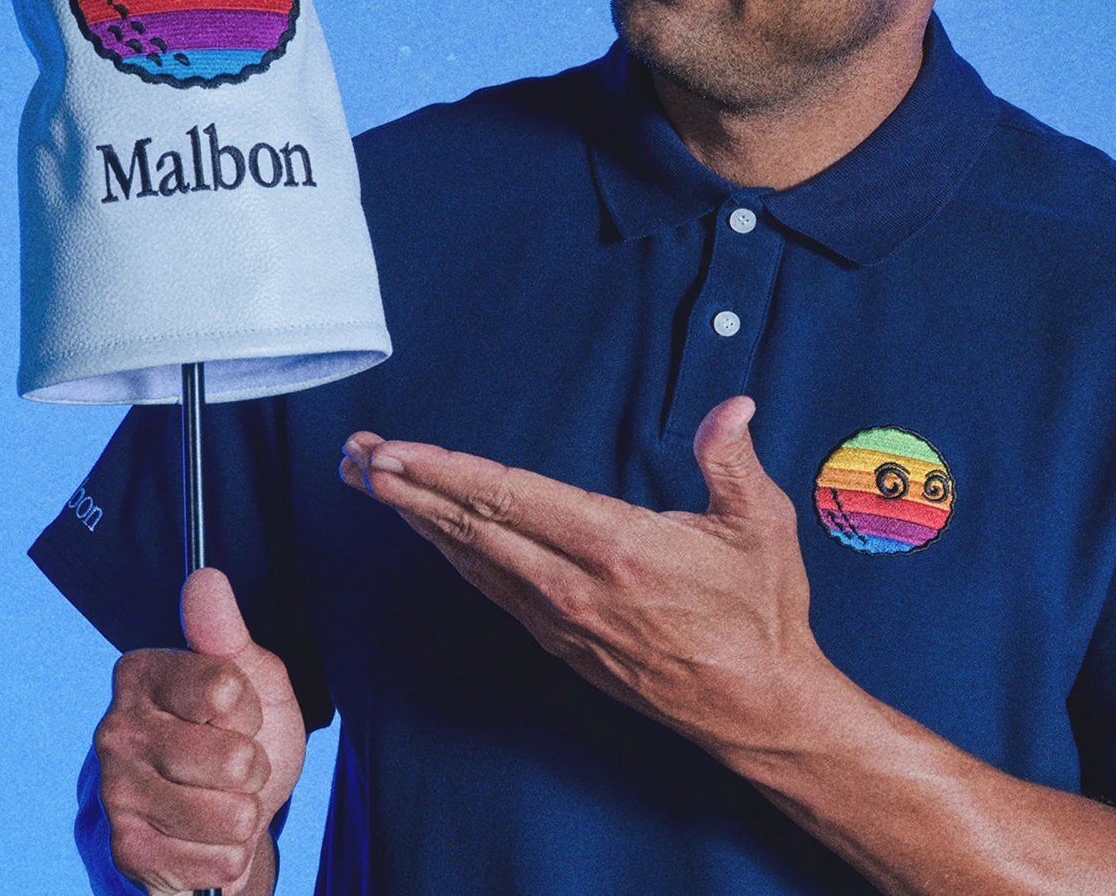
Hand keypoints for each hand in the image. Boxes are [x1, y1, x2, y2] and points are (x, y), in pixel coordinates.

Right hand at [95, 568, 305, 895]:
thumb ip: (226, 631)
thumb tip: (206, 577)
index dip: (249, 706)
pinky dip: (230, 853)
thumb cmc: (237, 737)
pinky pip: (218, 858)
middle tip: (235, 761)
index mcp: (142, 674)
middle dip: (254, 765)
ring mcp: (117, 793)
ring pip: (230, 813)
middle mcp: (116, 730)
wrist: (218, 818)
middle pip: (233, 758)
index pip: (226, 687)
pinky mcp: (128, 850)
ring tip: (225, 799)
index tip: (234, 707)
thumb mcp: (250, 678)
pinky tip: (209, 836)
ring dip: (245, 811)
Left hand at [339, 396, 834, 760]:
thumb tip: (734, 406)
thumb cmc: (761, 614)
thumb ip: (732, 460)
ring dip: (415, 518)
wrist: (759, 709)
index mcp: (615, 546)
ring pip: (471, 558)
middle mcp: (574, 585)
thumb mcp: (760, 526)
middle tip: (354, 456)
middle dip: (404, 488)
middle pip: (470, 525)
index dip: (442, 471)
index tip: (394, 450)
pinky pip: (491, 587)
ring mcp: (561, 619)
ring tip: (369, 484)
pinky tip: (428, 533)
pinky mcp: (560, 642)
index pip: (508, 496)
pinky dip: (451, 554)